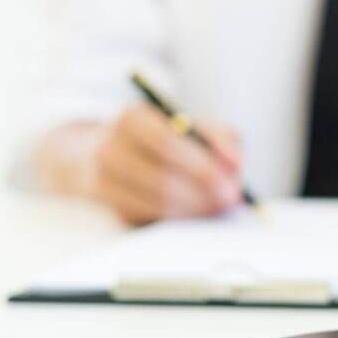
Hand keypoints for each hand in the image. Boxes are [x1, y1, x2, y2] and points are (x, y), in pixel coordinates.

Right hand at [39, 104, 243, 224]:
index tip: (230, 183)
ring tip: (217, 206)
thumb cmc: (168, 137)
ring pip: (156, 204)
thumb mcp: (196, 125)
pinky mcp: (110, 208)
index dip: (201, 166)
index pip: (166, 142)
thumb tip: (234, 165)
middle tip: (229, 201)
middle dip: (202, 194)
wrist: (118, 150)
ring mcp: (103, 180)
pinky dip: (178, 218)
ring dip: (194, 209)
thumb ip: (221, 138)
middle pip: (161, 179)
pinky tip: (194, 212)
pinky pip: (149, 218)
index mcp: (133, 119)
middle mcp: (110, 148)